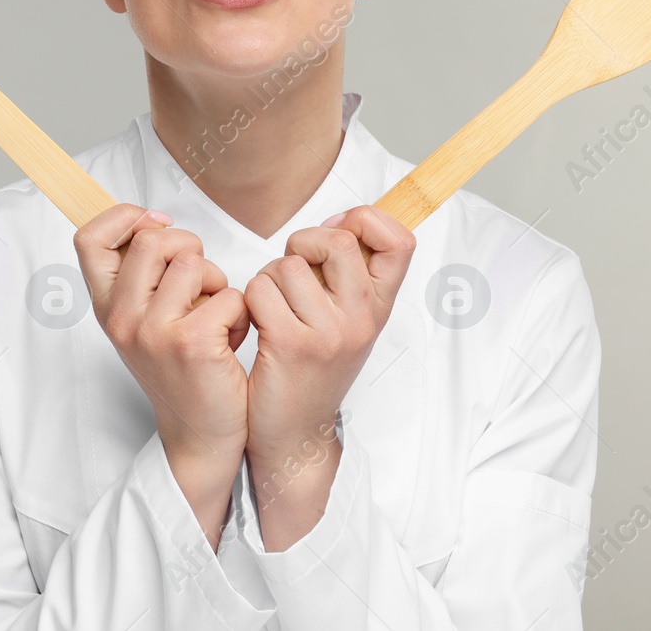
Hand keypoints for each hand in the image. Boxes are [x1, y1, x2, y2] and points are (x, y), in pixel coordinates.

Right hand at [73, 204, 251, 461]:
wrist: (201, 433)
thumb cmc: (181, 369)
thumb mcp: (145, 320)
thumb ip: (142, 275)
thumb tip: (153, 222)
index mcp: (106, 308)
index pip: (89, 239)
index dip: (124, 217)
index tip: (156, 226)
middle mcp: (121, 319)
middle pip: (152, 241)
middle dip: (189, 248)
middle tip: (201, 281)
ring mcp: (153, 332)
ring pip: (194, 263)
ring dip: (218, 284)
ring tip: (216, 316)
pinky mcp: (191, 343)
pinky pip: (229, 295)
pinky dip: (240, 313)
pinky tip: (231, 340)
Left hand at [243, 205, 416, 461]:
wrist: (294, 432)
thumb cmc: (314, 368)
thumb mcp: (349, 320)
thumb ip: (351, 273)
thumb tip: (342, 219)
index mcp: (379, 307)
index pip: (399, 241)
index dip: (368, 219)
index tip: (342, 229)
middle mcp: (362, 319)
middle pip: (339, 240)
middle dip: (305, 242)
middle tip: (296, 270)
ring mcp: (329, 333)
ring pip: (289, 264)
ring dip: (270, 277)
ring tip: (275, 306)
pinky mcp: (292, 344)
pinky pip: (261, 290)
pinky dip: (251, 301)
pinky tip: (259, 324)